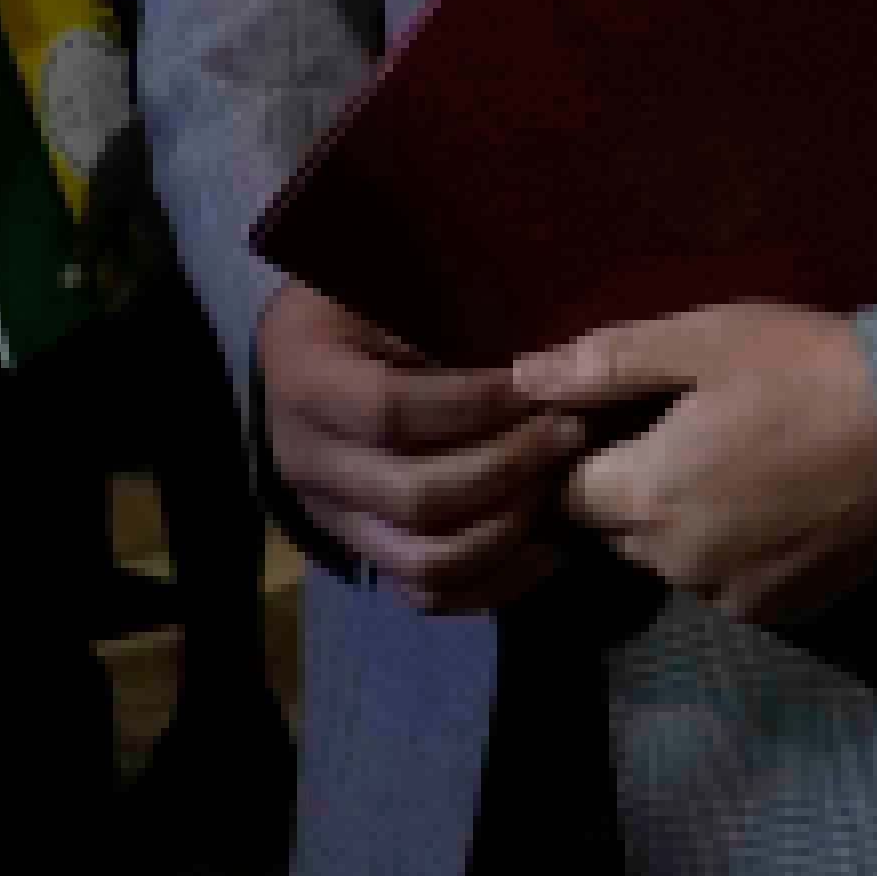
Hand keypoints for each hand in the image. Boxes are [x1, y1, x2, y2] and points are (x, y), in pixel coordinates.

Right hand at [257, 281, 583, 610]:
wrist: (311, 350)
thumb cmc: (366, 301)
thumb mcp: (389, 282)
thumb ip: (442, 310)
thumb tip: (542, 348)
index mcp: (304, 382)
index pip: (390, 411)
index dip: (474, 404)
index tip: (539, 384)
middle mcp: (306, 462)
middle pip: (415, 496)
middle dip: (509, 467)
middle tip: (572, 432)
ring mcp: (331, 517)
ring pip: (424, 559)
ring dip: (508, 528)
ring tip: (562, 483)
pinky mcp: (362, 550)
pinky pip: (427, 593)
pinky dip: (494, 581)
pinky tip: (548, 547)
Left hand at [512, 304, 876, 626]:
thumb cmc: (812, 368)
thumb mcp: (706, 340)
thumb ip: (605, 362)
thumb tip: (520, 376)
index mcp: (643, 495)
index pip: (566, 491)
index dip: (586, 452)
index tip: (629, 418)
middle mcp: (674, 561)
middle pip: (617, 528)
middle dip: (636, 487)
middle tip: (695, 431)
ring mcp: (730, 594)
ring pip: (674, 559)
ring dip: (687, 522)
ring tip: (744, 465)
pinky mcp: (784, 612)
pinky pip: (729, 584)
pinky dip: (739, 551)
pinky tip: (781, 504)